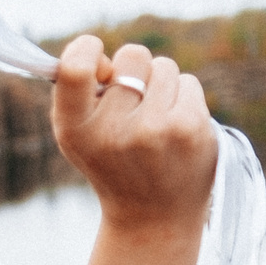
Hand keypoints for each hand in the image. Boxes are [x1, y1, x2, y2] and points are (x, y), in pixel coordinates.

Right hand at [51, 36, 215, 239]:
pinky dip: (182, 97)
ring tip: (155, 118)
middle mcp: (114, 132)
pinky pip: (188, 82)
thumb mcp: (78, 135)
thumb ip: (77, 92)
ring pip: (163, 67)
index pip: (74, 70)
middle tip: (132, 98)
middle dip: (134, 68)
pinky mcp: (191, 128)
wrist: (154, 215)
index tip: (95, 53)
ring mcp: (155, 130)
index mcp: (76, 130)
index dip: (86, 49)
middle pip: (132, 55)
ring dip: (160, 84)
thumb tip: (105, 57)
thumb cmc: (111, 163)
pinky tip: (176, 127)